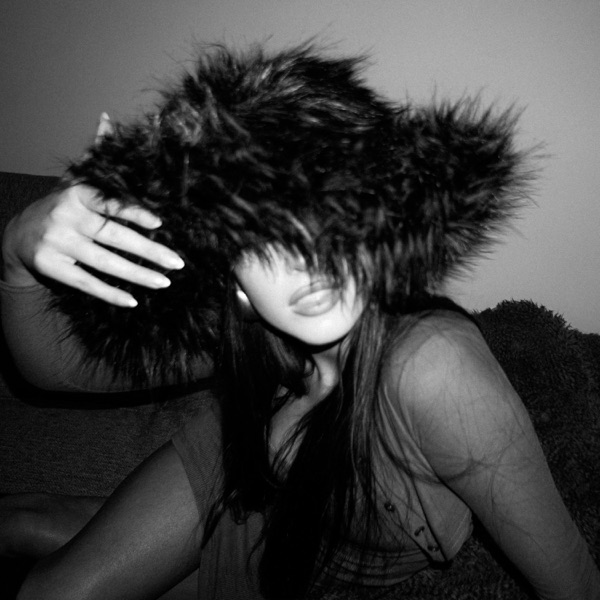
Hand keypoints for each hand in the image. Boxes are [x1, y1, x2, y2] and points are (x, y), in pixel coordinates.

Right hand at [2, 113, 183, 306]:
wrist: (18, 235)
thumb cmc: (61, 207)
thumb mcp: (74, 181)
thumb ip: (94, 156)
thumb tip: (107, 120)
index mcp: (76, 193)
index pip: (109, 202)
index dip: (134, 212)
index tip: (160, 223)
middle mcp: (65, 217)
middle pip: (113, 236)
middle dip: (148, 251)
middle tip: (176, 262)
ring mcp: (56, 244)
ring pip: (104, 263)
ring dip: (137, 275)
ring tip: (164, 282)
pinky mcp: (51, 267)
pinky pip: (86, 283)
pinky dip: (110, 294)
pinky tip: (132, 302)